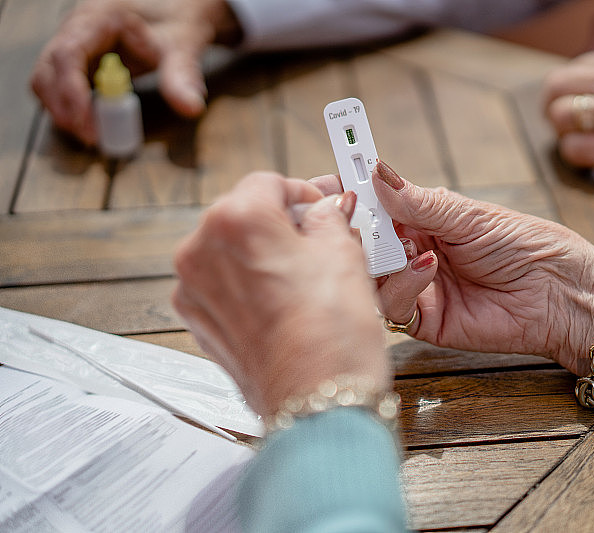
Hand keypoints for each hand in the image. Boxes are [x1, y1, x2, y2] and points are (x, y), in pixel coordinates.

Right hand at [30, 0, 241, 144]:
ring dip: (64, 112)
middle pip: (47, 70)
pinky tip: (95, 126)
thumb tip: (192, 108)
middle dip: (64, 108)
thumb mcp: (184, 46)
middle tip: (92, 138)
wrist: (176, 10)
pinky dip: (72, 109)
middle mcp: (77, 29)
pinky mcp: (78, 62)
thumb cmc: (177, 23)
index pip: (67, 54)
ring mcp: (73, 45)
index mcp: (99, 17)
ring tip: (95, 136)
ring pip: (47, 81)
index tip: (87, 124)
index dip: (71, 92)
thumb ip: (184, 75)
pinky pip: (61, 88)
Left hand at [172, 172, 387, 416]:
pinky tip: (284, 301)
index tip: (322, 207)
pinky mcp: (197, 323)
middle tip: (319, 239)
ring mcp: (193, 290)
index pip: (268, 183)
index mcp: (236, 219)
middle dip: (280, 223)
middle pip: (242, 215)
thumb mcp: (345, 254)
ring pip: (231, 252)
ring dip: (263, 254)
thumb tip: (326, 208)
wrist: (316, 403)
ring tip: (304, 275)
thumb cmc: (332, 332)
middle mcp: (201, 249)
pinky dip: (249, 285)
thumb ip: (329, 218)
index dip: (302, 192)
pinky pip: (222, 285)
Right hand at [312, 162, 593, 375]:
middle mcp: (413, 253)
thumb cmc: (525, 246)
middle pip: (364, 243)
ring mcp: (416, 288)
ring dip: (377, 258)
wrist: (560, 294)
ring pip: (369, 277)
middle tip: (346, 214)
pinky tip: (429, 268)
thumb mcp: (470, 216)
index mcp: (423, 221)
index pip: (375, 206)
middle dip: (352, 228)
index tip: (328, 180)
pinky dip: (402, 285)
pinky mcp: (424, 321)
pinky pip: (393, 306)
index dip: (351, 194)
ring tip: (404, 245)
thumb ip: (419, 201)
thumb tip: (375, 170)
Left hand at [542, 42, 593, 226]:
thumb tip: (574, 90)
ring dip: (566, 135)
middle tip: (568, 128)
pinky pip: (571, 149)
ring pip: (559, 116)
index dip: (568, 93)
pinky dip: (578, 159)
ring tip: (587, 143)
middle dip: (554, 110)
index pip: (574, 68)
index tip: (578, 108)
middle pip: (556, 87)